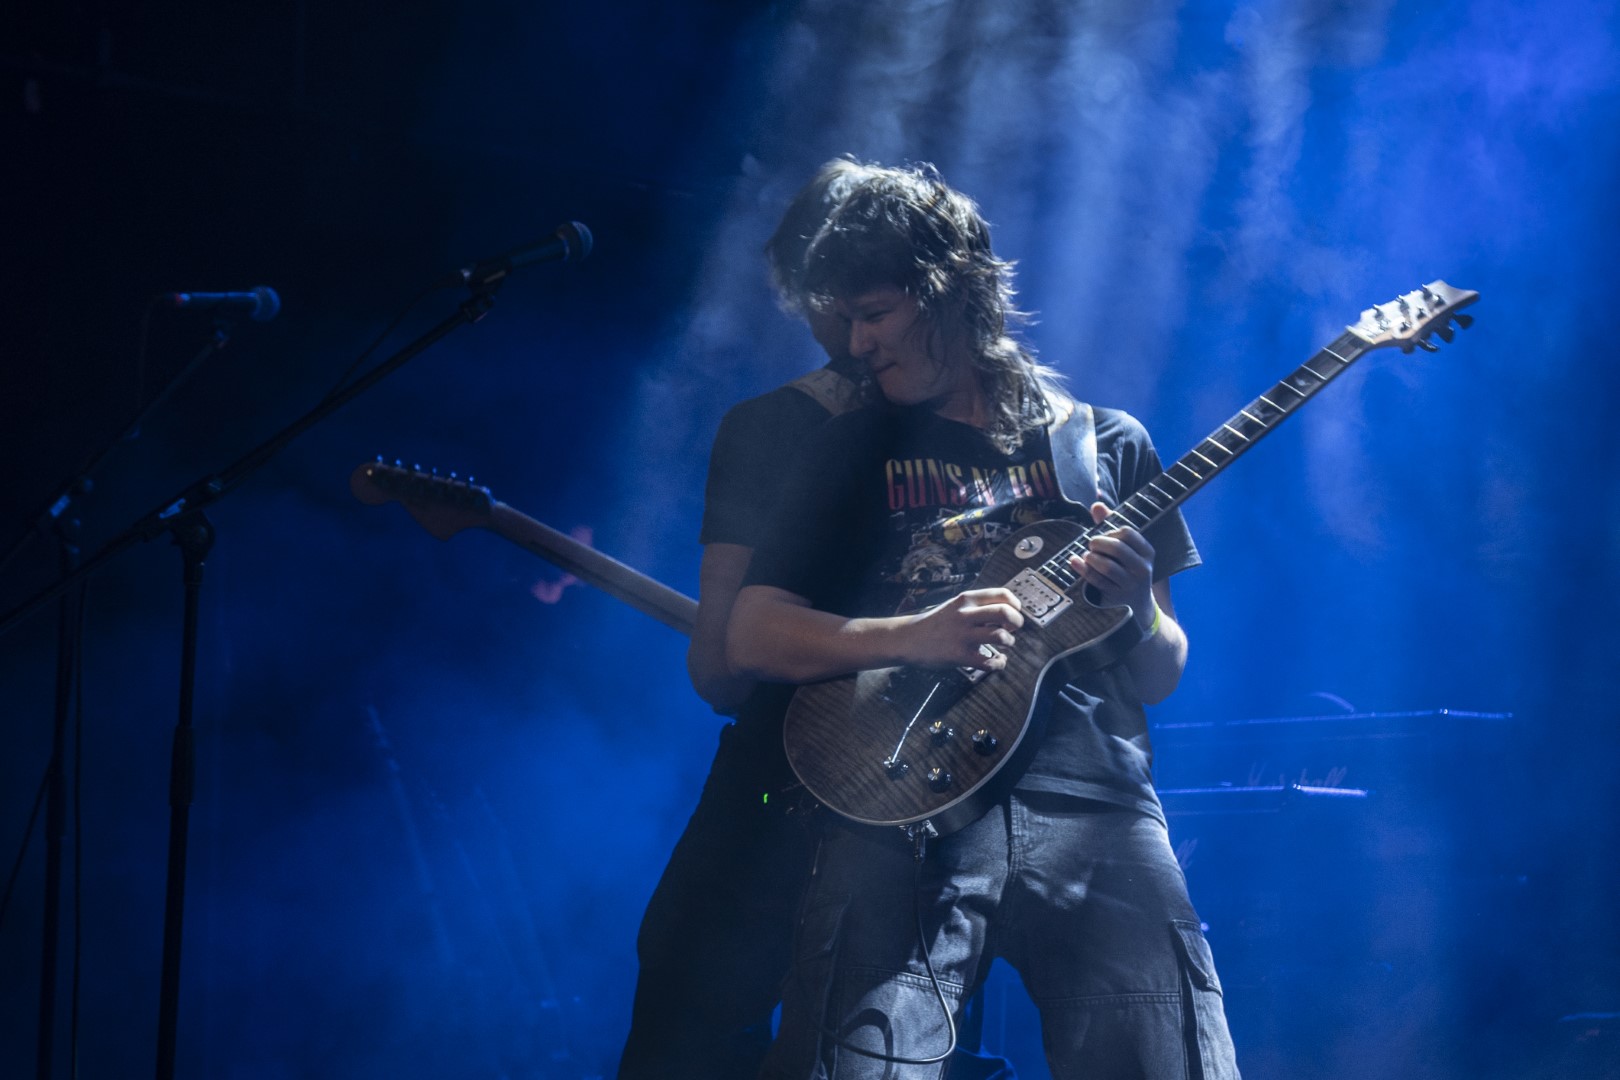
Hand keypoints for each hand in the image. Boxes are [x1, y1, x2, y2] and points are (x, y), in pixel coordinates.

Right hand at [899, 588, 1023, 670]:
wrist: (909, 639)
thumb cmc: (935, 623)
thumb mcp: (955, 606)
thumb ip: (977, 607)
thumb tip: (1005, 612)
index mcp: (966, 599)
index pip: (1002, 595)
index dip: (1015, 605)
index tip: (1015, 612)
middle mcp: (966, 615)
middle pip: (1005, 613)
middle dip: (1017, 622)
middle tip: (1014, 629)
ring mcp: (963, 635)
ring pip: (1000, 637)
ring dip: (1009, 642)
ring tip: (1004, 645)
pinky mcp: (960, 655)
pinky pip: (989, 662)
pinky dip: (999, 664)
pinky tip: (997, 662)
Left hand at [1070, 501, 1156, 629]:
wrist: (1137, 602)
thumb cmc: (1126, 566)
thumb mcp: (1124, 547)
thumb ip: (1110, 524)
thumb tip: (1097, 505)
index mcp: (1147, 552)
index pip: (1127, 532)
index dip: (1110, 531)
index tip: (1103, 534)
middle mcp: (1143, 568)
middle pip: (1117, 548)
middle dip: (1098, 543)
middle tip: (1091, 544)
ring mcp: (1131, 584)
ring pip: (1107, 566)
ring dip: (1091, 557)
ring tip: (1088, 555)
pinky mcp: (1117, 596)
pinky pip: (1096, 580)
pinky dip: (1082, 569)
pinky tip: (1074, 561)